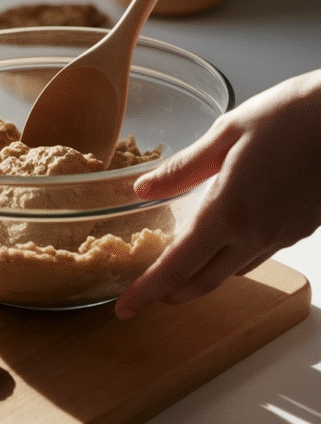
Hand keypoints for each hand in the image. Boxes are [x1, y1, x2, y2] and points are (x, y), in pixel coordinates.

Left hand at [115, 71, 320, 318]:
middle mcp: (256, 234)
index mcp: (229, 211)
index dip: (147, 291)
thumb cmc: (291, 115)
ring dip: (200, 281)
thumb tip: (143, 189)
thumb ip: (182, 168)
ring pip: (232, 273)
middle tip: (144, 298)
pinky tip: (222, 246)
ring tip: (177, 274)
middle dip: (170, 295)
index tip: (124, 308)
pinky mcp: (299, 231)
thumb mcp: (226, 133)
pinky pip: (256, 257)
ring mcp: (281, 236)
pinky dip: (230, 262)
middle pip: (203, 282)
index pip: (177, 266)